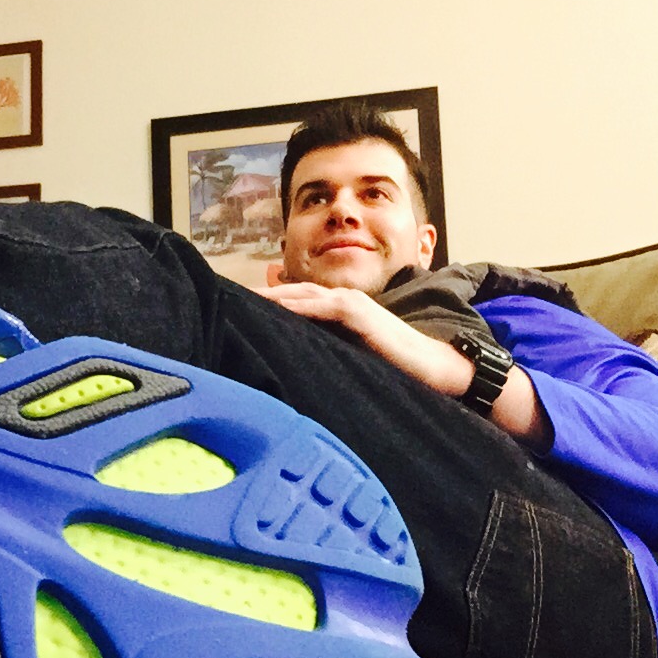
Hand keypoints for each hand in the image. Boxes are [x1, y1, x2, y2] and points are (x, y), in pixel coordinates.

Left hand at [252, 282, 472, 393]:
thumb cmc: (392, 367)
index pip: (296, 299)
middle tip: (226, 296)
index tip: (238, 305)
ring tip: (239, 299)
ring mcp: (349, 303)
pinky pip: (319, 306)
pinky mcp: (356, 312)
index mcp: (339, 309)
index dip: (268, 300)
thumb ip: (325, 353)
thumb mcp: (350, 356)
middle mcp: (342, 299)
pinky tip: (272, 307)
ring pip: (300, 294)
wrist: (430, 365)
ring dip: (270, 296)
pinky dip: (295, 305)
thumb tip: (295, 366)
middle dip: (260, 294)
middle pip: (291, 291)